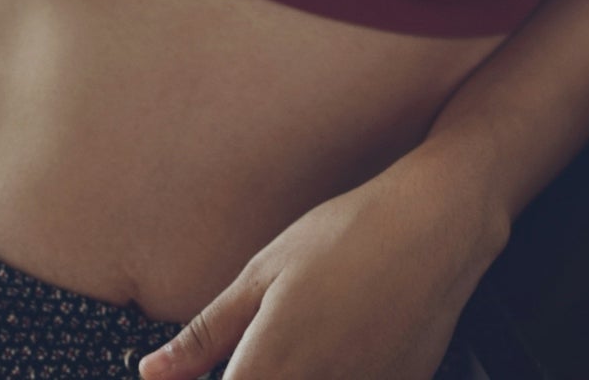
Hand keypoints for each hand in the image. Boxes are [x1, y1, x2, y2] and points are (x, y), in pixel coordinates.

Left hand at [137, 160, 505, 379]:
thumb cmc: (347, 234)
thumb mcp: (264, 270)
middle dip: (257, 375)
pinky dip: (341, 372)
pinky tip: (345, 341)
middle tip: (264, 346)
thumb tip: (151, 373)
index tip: (201, 375)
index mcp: (268, 368)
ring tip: (308, 334)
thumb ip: (206, 333)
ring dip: (297, 372)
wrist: (437, 224)